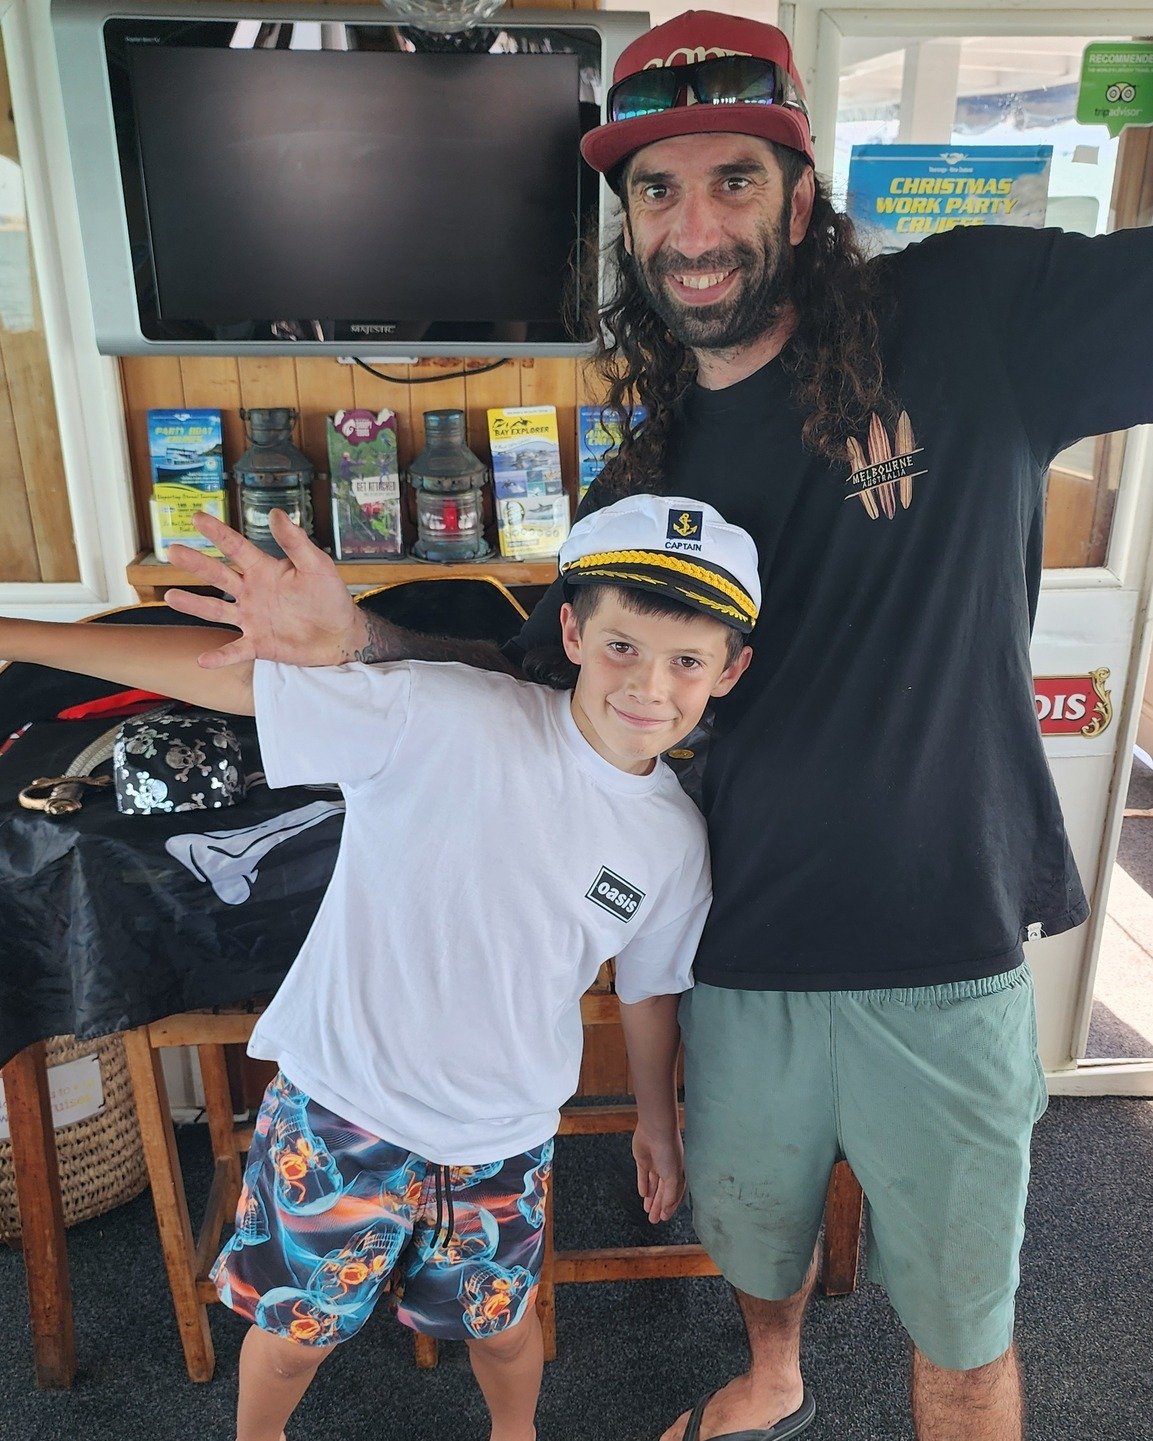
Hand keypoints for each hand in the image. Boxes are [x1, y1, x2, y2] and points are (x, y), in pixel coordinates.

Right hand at [163, 509, 371, 668]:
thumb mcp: (317, 565)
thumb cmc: (329, 596)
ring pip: (217, 611)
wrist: (340, 634)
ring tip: (171, 596)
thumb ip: (296, 542)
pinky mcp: (258, 644)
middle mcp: (252, 592)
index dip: (218, 533)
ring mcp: (252, 618)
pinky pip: (235, 650)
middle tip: (172, 551)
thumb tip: (276, 513)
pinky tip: (203, 660)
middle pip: (218, 576)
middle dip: (196, 563)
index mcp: (264, 570)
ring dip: (194, 605)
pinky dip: (220, 656)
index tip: (197, 517)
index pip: (237, 548)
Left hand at [632, 1122, 684, 1223]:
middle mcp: (667, 1169)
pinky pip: (643, 1176)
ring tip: (648, 1212)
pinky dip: (643, 1185)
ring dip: (651, 1199)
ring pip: (653, 1186)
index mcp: (678, 1173)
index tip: (664, 1218)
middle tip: (653, 1220)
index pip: (674, 1194)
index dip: (670, 1207)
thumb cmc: (669, 1151)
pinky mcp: (643, 1160)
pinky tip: (643, 1195)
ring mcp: (655, 1164)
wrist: (655, 1130)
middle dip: (658, 1206)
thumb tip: (666, 1210)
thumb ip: (669, 1195)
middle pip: (662, 1192)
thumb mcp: (673, 1177)